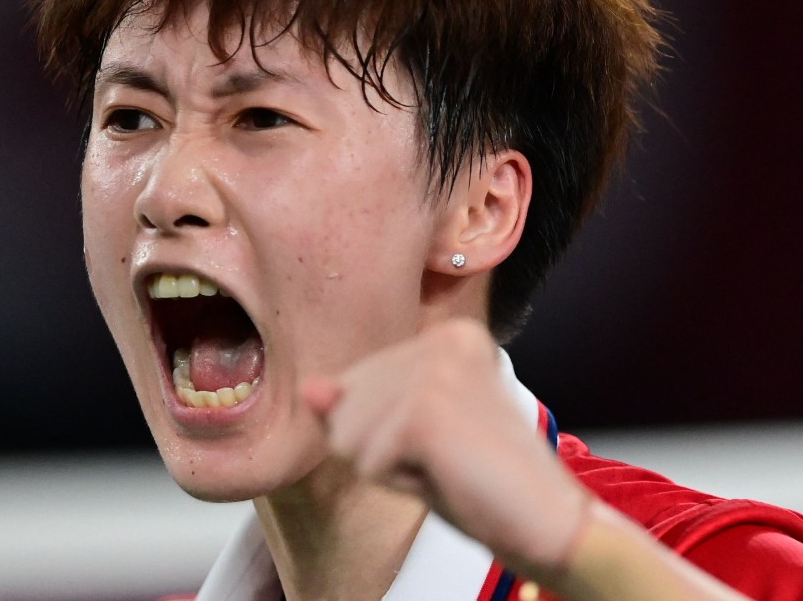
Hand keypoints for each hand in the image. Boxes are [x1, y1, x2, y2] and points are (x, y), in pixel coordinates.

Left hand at [301, 318, 587, 577]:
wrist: (549, 523)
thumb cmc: (484, 481)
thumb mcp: (409, 434)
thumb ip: (356, 407)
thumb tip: (309, 390)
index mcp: (447, 335)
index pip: (356, 382)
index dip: (385, 432)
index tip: (446, 440)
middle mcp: (441, 339)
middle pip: (345, 406)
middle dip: (381, 449)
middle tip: (448, 459)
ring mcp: (433, 371)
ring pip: (347, 436)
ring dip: (389, 468)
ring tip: (448, 467)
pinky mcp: (425, 410)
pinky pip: (366, 463)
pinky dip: (400, 484)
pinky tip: (448, 477)